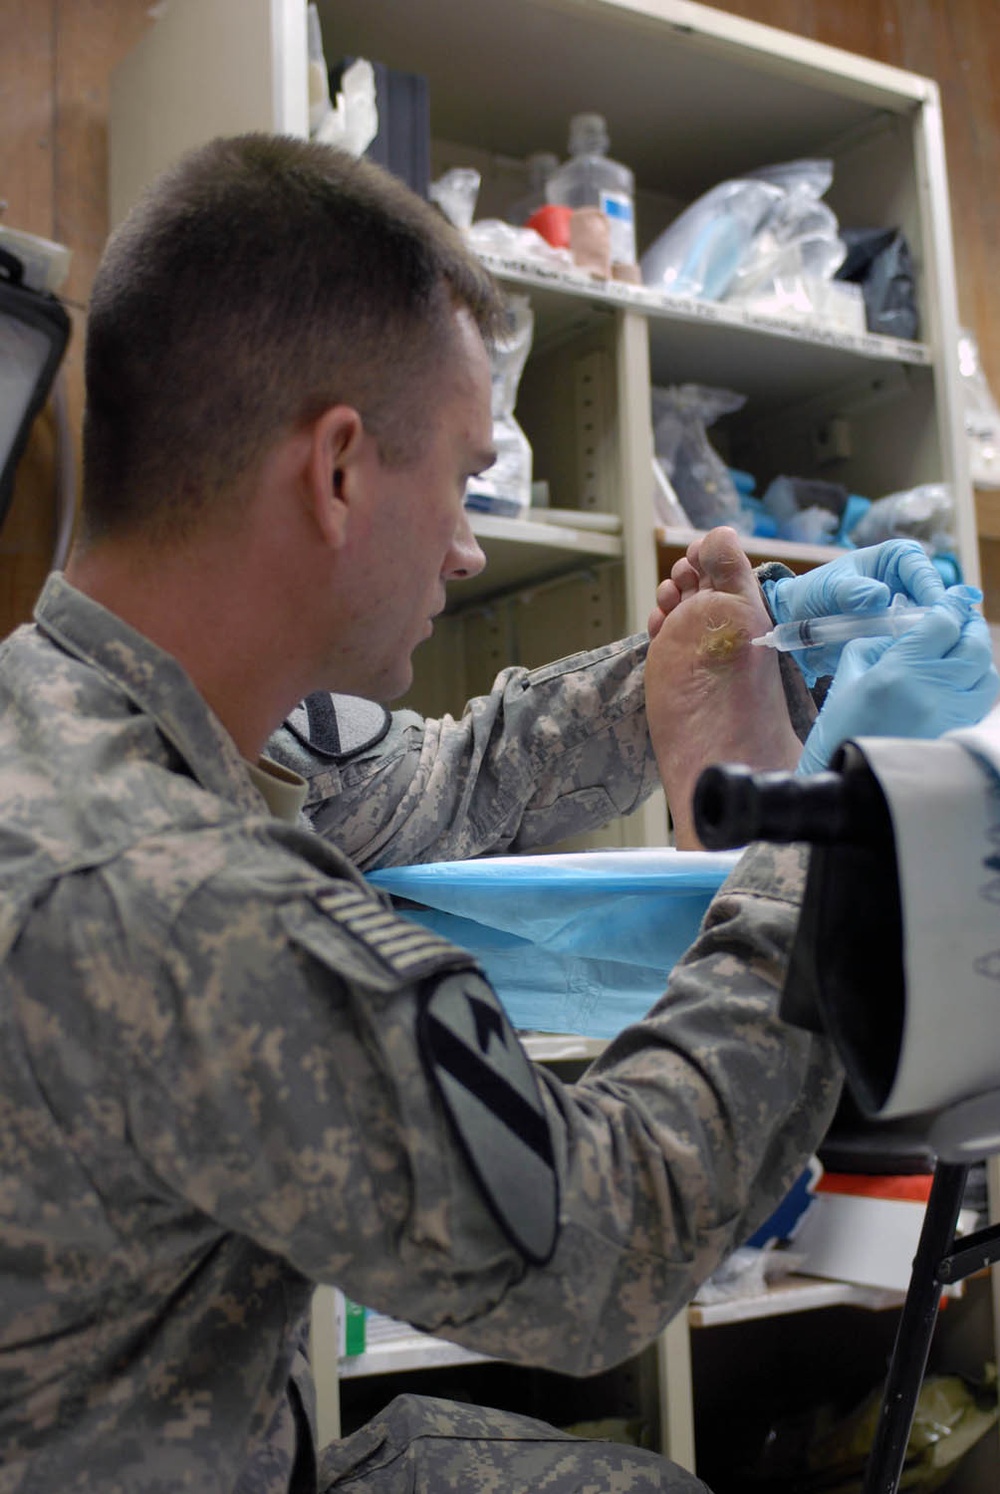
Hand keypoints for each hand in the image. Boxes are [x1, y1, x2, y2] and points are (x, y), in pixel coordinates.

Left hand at [761, 539, 946, 681]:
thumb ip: (851, 591)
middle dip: (927, 625)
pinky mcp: (900, 637)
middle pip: (934, 606)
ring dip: (913, 643)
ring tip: (897, 654)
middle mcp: (910, 585)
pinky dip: (903, 656)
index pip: (924, 574)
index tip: (929, 617)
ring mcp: (908, 613)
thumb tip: (879, 595)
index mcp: (899, 558)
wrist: (798, 620)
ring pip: (925, 629)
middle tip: (916, 642)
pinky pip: (911, 647)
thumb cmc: (815, 592)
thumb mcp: (829, 587)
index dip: (931, 594)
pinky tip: (891, 662)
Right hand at [797, 591, 999, 774]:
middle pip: (973, 645)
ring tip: (963, 650)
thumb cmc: (842, 726)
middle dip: (970, 626)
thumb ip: (877, 643)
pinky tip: (961, 680)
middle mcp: (932, 691)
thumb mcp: (849, 675)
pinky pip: (983, 699)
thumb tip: (904, 628)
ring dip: (978, 656)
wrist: (851, 780)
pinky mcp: (959, 732)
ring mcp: (951, 715)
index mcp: (899, 672)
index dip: (952, 604)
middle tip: (963, 619)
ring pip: (986, 673)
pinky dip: (977, 682)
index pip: (943, 623)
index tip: (956, 596)